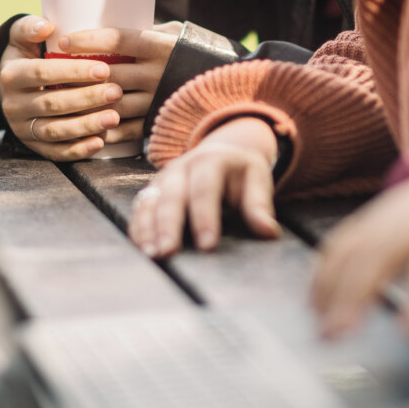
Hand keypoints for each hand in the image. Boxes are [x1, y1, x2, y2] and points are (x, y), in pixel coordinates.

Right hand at [0, 16, 177, 160]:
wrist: (13, 88)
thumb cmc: (27, 56)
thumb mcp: (21, 37)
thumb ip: (30, 27)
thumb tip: (47, 26)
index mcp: (11, 75)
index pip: (42, 73)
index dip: (72, 71)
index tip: (103, 68)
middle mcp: (13, 105)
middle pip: (52, 103)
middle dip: (86, 99)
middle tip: (116, 92)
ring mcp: (23, 128)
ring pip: (55, 131)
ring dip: (86, 126)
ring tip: (114, 117)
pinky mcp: (34, 146)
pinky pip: (56, 152)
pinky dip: (78, 149)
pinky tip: (100, 142)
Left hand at [59, 22, 178, 141]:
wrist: (224, 86)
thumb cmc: (189, 53)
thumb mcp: (171, 35)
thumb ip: (143, 33)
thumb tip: (104, 26)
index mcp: (160, 47)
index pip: (117, 40)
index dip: (87, 41)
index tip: (63, 42)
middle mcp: (159, 73)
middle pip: (109, 75)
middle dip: (78, 76)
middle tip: (53, 75)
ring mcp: (158, 100)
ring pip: (112, 105)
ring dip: (85, 105)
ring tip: (62, 101)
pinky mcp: (157, 122)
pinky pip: (125, 130)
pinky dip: (103, 129)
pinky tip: (85, 125)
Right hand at [128, 117, 282, 256]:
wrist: (222, 153)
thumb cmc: (241, 173)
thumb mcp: (256, 180)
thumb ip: (259, 206)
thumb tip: (269, 232)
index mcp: (211, 161)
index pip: (205, 189)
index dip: (205, 217)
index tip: (207, 246)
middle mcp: (181, 168)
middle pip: (172, 195)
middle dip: (168, 225)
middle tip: (168, 252)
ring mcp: (163, 179)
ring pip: (150, 202)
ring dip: (148, 229)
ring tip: (151, 254)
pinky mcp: (152, 192)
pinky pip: (140, 209)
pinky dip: (138, 228)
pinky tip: (141, 248)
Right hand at [311, 159, 408, 383]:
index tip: (408, 332)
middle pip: (379, 255)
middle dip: (354, 296)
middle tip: (337, 335)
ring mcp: (389, 214)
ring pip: (352, 249)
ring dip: (331, 286)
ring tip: (320, 325)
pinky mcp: (371, 216)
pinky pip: (340, 240)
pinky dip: (324, 269)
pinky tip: (314, 299)